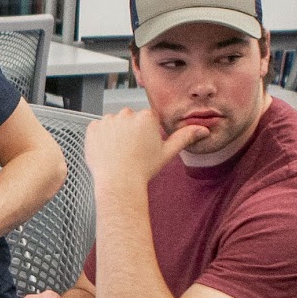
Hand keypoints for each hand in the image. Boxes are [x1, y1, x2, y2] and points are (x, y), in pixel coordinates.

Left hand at [81, 106, 199, 191]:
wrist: (118, 183)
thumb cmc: (143, 169)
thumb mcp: (167, 153)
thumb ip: (185, 137)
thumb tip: (203, 130)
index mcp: (146, 117)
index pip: (147, 119)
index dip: (146, 134)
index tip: (144, 146)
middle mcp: (127, 114)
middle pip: (130, 119)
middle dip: (131, 132)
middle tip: (132, 152)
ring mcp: (108, 120)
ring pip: (114, 123)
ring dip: (116, 134)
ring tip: (119, 153)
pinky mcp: (93, 128)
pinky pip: (98, 129)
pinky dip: (101, 138)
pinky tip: (108, 151)